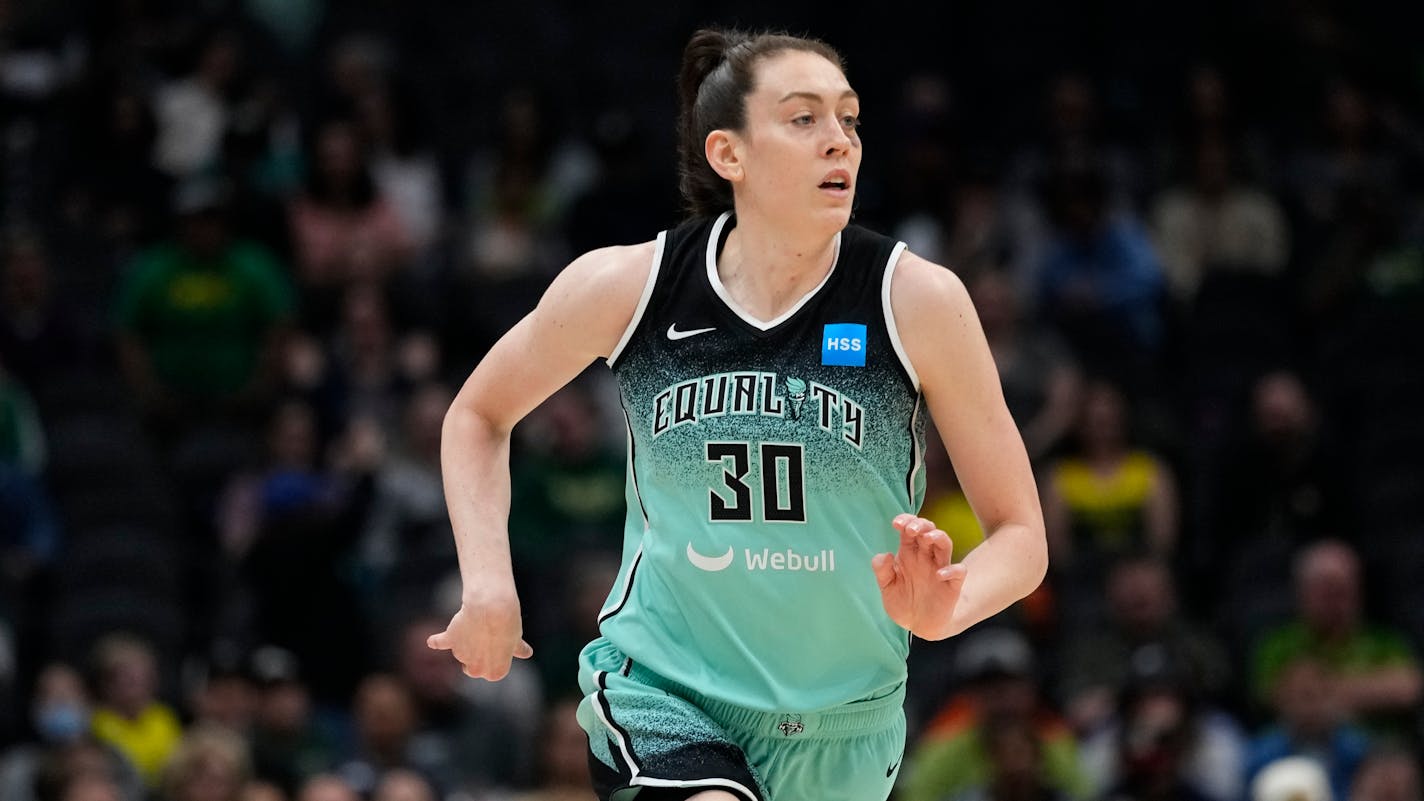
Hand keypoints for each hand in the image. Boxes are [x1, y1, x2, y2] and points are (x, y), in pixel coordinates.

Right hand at [426, 594, 533, 679]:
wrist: (493, 609)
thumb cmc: (508, 625)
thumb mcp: (516, 639)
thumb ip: (517, 648)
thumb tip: (527, 653)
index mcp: (494, 673)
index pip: (491, 671)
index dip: (494, 657)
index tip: (498, 647)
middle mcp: (476, 670)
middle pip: (472, 667)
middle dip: (476, 657)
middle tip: (484, 641)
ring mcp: (461, 656)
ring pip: (461, 651)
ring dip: (466, 641)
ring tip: (478, 624)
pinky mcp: (451, 640)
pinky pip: (440, 642)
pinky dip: (437, 641)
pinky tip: (432, 641)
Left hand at [872, 513, 966, 640]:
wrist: (918, 626)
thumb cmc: (903, 603)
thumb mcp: (887, 588)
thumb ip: (882, 571)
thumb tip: (884, 555)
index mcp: (909, 554)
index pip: (910, 530)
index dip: (906, 521)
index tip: (896, 523)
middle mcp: (925, 558)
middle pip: (928, 531)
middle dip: (921, 525)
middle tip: (911, 529)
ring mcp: (940, 569)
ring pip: (945, 544)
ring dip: (938, 537)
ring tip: (927, 538)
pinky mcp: (952, 585)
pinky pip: (958, 571)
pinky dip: (951, 570)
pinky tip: (939, 575)